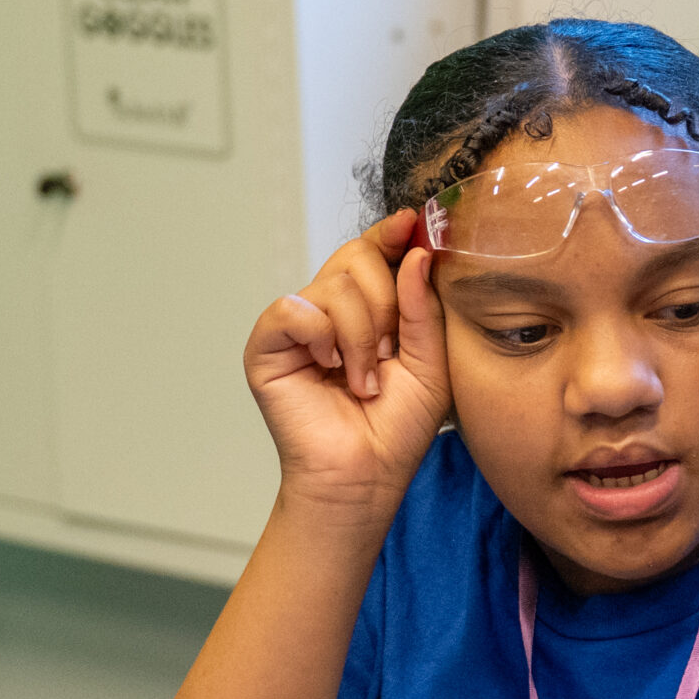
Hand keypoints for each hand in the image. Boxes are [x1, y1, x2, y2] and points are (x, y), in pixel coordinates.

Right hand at [245, 210, 452, 515]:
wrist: (367, 475)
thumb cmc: (397, 429)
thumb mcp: (431, 363)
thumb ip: (423, 308)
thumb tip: (417, 252)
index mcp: (366, 311)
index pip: (372, 253)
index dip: (391, 234)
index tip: (415, 223)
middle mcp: (328, 312)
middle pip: (355, 257)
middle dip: (386, 303)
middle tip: (391, 352)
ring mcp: (297, 327)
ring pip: (332, 287)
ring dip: (361, 337)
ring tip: (366, 379)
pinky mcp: (267, 345)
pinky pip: (294, 309)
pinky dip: (322, 337)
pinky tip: (331, 369)